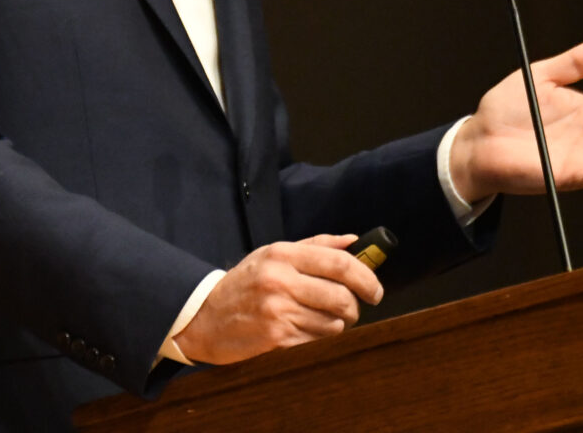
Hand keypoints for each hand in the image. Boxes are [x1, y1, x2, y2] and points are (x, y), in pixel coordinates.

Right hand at [173, 234, 382, 364]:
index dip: (365, 277)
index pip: (338, 263)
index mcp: (283, 254)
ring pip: (333, 322)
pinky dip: (320, 338)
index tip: (376, 290)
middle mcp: (281, 280)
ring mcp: (278, 310)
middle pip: (341, 296)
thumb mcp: (274, 254)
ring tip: (324, 319)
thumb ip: (316, 246)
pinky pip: (317, 340)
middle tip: (354, 309)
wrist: (206, 316)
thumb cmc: (246, 282)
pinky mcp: (277, 338)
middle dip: (356, 307)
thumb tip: (354, 241)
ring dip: (338, 324)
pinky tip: (307, 330)